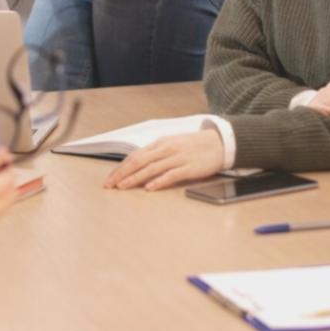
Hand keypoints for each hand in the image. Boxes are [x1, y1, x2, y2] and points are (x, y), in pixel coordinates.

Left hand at [104, 129, 224, 190]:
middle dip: (122, 173)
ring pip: (151, 168)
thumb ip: (156, 153)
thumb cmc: (194, 146)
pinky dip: (159, 181)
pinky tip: (149, 188)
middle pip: (139, 161)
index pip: (135, 155)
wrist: (220, 142)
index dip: (121, 167)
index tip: (110, 178)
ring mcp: (177, 158)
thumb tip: (137, 164)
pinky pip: (171, 175)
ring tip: (123, 187)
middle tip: (110, 185)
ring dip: (135, 178)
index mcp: (160, 143)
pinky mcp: (189, 168)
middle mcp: (166, 149)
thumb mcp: (172, 144)